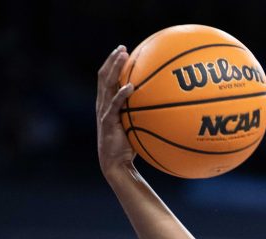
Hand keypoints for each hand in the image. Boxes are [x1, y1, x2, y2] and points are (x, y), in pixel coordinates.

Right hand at [97, 45, 135, 174]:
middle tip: (122, 48)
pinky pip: (115, 105)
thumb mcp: (135, 126)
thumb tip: (162, 106)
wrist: (116, 163)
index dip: (112, 64)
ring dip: (114, 69)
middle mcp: (102, 104)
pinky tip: (130, 87)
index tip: (123, 51)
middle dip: (112, 60)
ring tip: (122, 57)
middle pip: (104, 76)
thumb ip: (141, 114)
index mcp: (107, 103)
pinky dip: (121, 95)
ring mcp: (104, 112)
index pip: (107, 78)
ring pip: (106, 85)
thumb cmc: (128, 146)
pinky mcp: (108, 121)